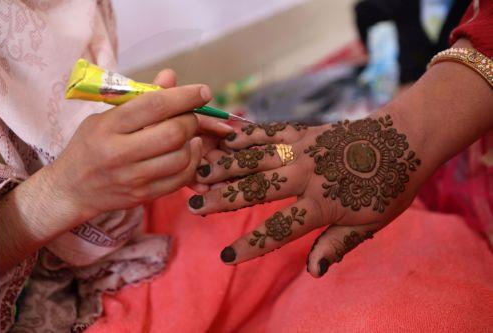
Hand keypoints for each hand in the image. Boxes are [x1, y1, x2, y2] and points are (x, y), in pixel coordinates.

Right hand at [44, 69, 211, 224]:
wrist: (71, 189)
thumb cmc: (90, 146)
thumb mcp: (106, 117)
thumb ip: (140, 99)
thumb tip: (170, 76)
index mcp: (108, 126)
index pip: (154, 105)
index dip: (184, 96)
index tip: (203, 91)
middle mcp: (119, 153)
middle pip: (173, 133)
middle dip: (191, 120)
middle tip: (190, 116)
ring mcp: (132, 177)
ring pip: (180, 158)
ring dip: (192, 143)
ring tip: (188, 135)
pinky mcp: (143, 195)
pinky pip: (180, 179)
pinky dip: (191, 163)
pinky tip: (187, 152)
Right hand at [188, 115, 428, 276]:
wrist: (406, 140)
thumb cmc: (390, 186)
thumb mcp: (370, 224)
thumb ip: (336, 245)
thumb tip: (312, 271)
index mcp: (322, 204)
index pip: (279, 229)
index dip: (251, 245)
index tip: (226, 256)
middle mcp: (306, 175)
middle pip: (257, 189)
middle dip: (223, 198)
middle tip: (194, 205)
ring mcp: (304, 150)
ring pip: (257, 158)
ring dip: (227, 165)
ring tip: (200, 170)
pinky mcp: (306, 132)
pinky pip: (271, 132)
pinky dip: (248, 135)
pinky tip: (228, 137)